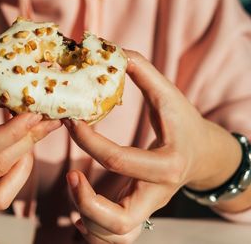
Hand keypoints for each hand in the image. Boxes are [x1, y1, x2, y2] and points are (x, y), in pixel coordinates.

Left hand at [64, 50, 241, 242]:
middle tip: (70, 176)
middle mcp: (157, 194)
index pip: (120, 160)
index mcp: (167, 165)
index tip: (71, 122)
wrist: (203, 156)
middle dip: (86, 202)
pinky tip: (80, 209)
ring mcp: (148, 208)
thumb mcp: (170, 97)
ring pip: (115, 236)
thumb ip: (144, 72)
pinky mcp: (140, 213)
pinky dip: (94, 230)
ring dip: (86, 218)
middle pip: (120, 220)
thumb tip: (113, 50)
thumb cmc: (184, 124)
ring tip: (74, 188)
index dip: (88, 140)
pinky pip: (116, 237)